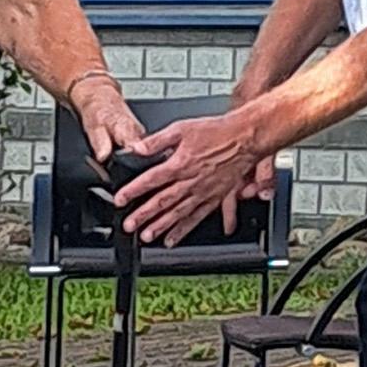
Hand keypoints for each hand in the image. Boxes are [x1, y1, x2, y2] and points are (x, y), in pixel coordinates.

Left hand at [111, 112, 265, 240]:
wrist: (245, 138)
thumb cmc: (217, 131)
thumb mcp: (182, 127)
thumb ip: (157, 140)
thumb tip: (137, 148)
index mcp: (180, 163)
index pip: (151, 180)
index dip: (133, 191)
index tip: (120, 200)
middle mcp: (190, 181)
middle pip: (162, 201)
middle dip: (143, 215)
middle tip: (129, 226)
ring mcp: (202, 192)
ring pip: (177, 213)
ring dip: (160, 226)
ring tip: (146, 236)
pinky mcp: (214, 198)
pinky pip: (196, 217)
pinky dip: (183, 230)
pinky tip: (172, 239)